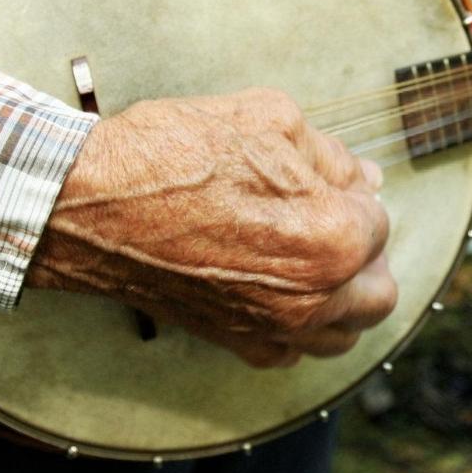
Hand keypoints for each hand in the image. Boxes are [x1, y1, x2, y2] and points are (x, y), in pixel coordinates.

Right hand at [26, 89, 396, 367]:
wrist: (91, 203)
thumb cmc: (174, 154)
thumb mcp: (270, 120)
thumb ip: (333, 155)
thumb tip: (367, 179)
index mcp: (332, 238)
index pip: (380, 224)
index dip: (360, 197)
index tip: (335, 184)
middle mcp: (312, 297)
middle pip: (379, 293)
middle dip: (369, 254)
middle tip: (340, 220)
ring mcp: (272, 328)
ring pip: (343, 334)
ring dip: (345, 297)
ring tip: (319, 259)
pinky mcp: (235, 342)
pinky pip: (292, 352)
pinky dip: (301, 326)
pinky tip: (283, 291)